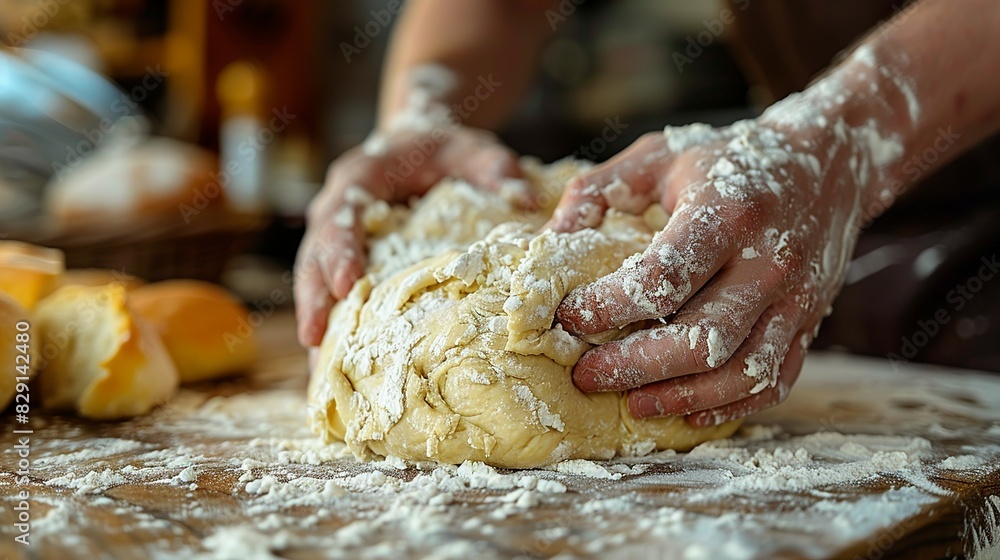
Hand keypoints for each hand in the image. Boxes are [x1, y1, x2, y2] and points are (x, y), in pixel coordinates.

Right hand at [295, 125, 525, 346]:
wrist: (420, 145)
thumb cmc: (445, 149)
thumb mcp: (472, 148)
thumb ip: (496, 168)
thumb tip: (526, 200)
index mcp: (360, 176)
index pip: (341, 213)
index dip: (340, 249)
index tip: (347, 285)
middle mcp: (338, 206)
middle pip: (315, 254)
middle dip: (314, 297)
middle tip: (314, 340)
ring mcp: (337, 235)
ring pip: (315, 278)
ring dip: (316, 319)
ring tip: (316, 369)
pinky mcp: (345, 257)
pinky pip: (331, 291)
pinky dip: (332, 325)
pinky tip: (331, 365)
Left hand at [550, 119, 864, 425]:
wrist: (825, 162)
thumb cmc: (727, 160)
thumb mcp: (659, 155)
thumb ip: (597, 190)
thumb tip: (547, 243)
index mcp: (725, 213)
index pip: (662, 277)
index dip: (608, 306)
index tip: (569, 317)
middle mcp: (767, 262)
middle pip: (700, 338)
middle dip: (634, 365)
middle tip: (585, 374)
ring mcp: (795, 298)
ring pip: (738, 371)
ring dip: (678, 396)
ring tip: (630, 403)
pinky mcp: (808, 322)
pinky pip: (773, 381)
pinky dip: (728, 406)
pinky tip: (686, 410)